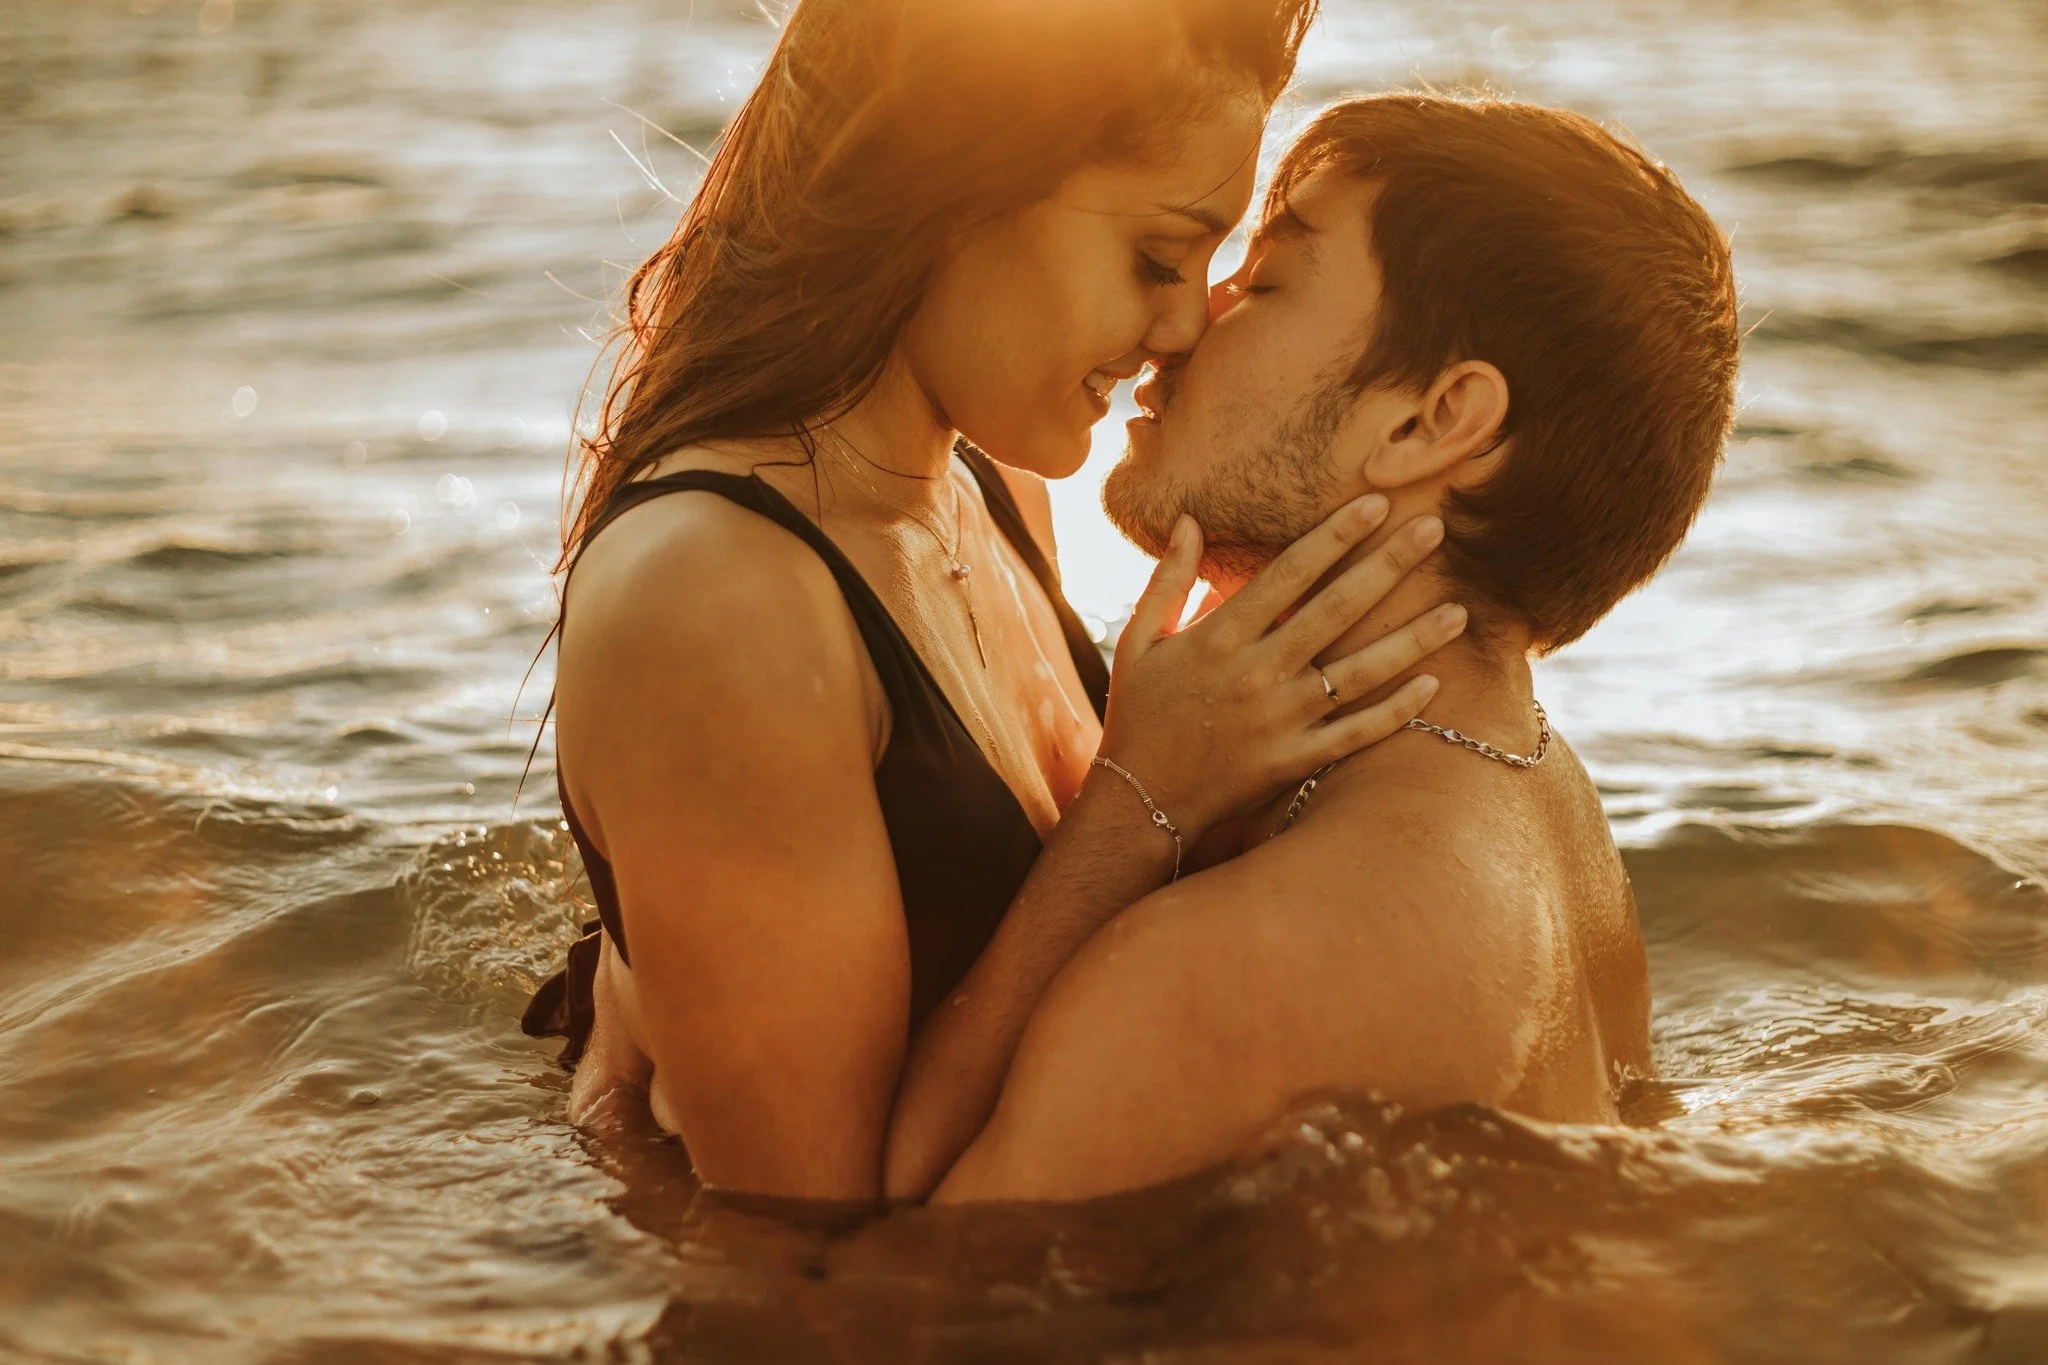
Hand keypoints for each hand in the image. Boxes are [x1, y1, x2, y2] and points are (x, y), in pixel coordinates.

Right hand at [1098, 496, 1464, 835]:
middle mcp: (1257, 674)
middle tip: (1433, 530)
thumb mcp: (1138, 641)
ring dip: (1413, 639)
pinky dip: (1395, 711)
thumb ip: (1168, 580)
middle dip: (1388, 565)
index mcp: (1219, 637)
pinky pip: (1355, 734)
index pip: (1289, 573)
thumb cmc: (1139, 714)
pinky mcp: (1294, 761)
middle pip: (1336, 610)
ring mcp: (1280, 721)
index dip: (1335, 535)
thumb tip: (1189, 520)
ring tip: (1459, 610)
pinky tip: (1432, 683)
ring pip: (1361, 673)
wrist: (1140, 801)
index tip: (1376, 503)